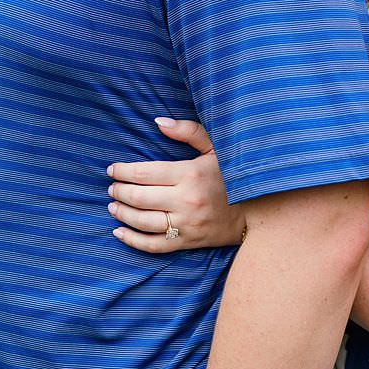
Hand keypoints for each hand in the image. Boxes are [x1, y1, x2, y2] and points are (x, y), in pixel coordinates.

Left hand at [107, 117, 245, 252]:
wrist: (256, 211)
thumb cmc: (231, 175)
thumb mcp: (215, 148)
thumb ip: (187, 131)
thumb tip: (158, 122)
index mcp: (190, 174)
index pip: (144, 173)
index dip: (122, 171)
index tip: (112, 169)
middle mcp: (186, 201)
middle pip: (139, 197)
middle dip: (119, 191)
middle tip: (111, 187)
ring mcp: (186, 225)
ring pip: (142, 221)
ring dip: (122, 213)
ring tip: (112, 206)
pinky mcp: (187, 242)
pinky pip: (153, 246)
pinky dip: (132, 241)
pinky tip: (119, 232)